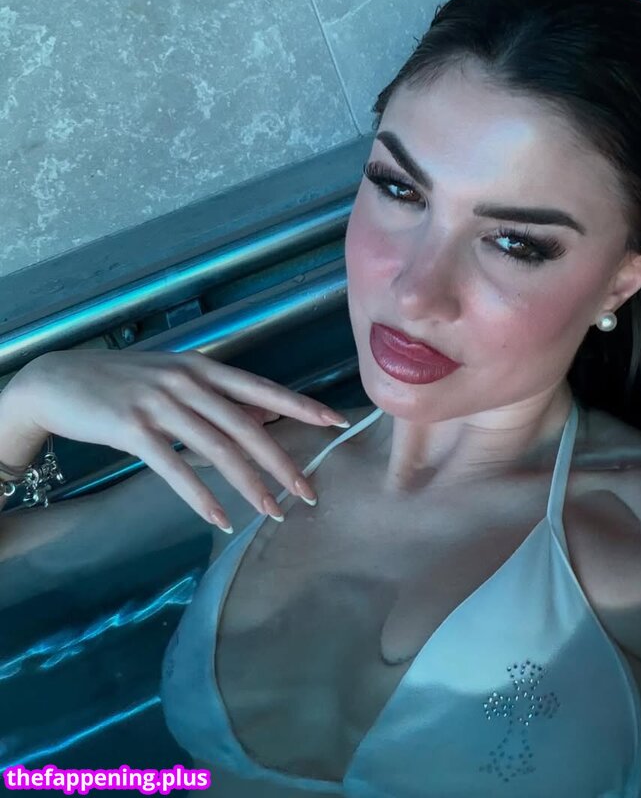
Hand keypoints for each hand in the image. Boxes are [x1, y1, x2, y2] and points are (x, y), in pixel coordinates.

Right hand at [0, 349, 350, 528]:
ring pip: (218, 449)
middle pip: (247, 426)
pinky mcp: (133, 429)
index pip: (262, 389)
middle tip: (309, 491)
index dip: (301, 406)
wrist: (58, 380)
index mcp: (202, 368)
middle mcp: (187, 382)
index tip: (335, 422)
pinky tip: (220, 518)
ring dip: (250, 485)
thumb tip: (258, 420)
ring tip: (274, 511)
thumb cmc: (121, 381)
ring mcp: (160, 404)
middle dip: (282, 461)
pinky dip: (201, 497)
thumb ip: (213, 396)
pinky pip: (175, 469)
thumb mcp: (173, 377)